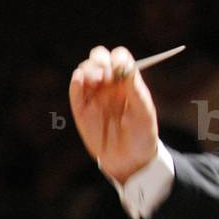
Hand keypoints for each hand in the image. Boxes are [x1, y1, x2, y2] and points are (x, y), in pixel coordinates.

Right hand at [69, 46, 159, 183]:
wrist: (130, 161)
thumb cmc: (142, 135)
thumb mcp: (144, 111)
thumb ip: (135, 88)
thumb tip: (126, 65)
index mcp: (127, 82)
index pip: (119, 58)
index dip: (117, 58)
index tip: (120, 66)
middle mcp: (109, 85)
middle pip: (99, 59)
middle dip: (99, 60)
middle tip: (106, 73)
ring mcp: (94, 96)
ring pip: (85, 71)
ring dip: (89, 69)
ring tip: (97, 79)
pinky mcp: (81, 110)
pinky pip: (75, 91)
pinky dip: (76, 82)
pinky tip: (80, 80)